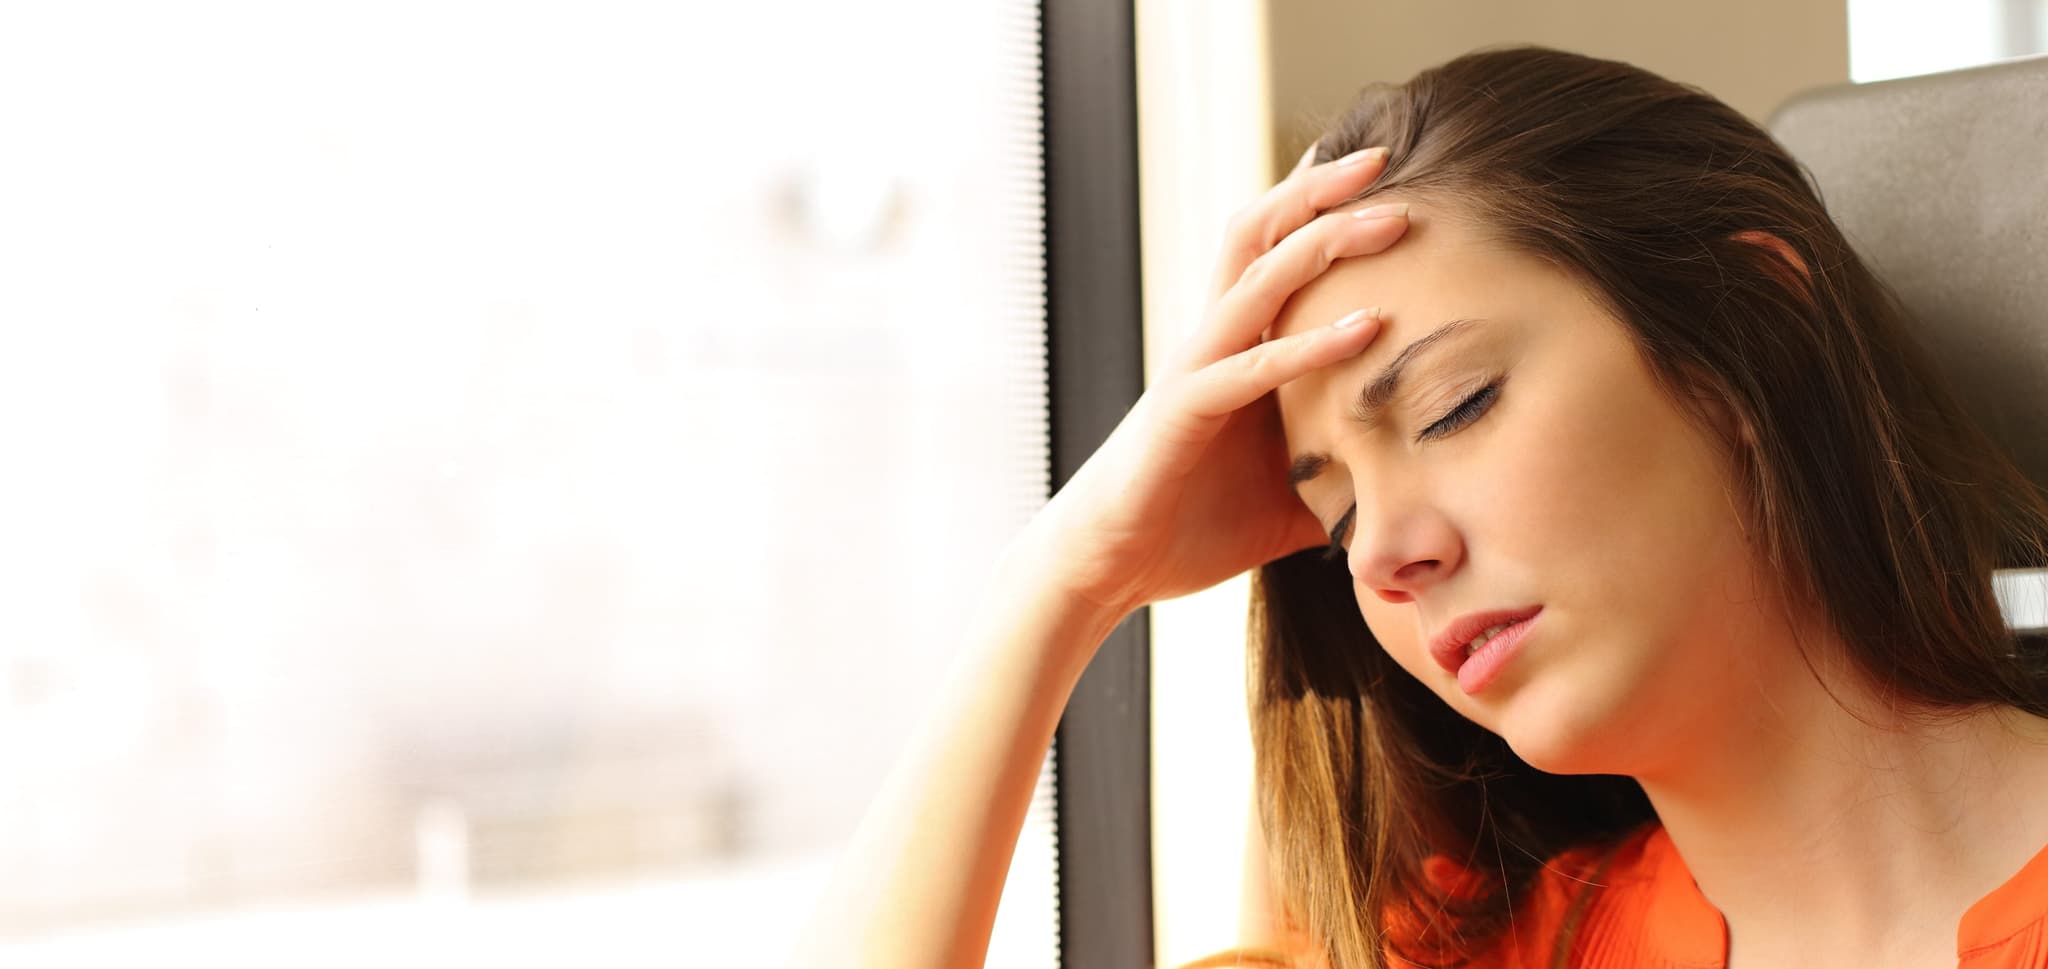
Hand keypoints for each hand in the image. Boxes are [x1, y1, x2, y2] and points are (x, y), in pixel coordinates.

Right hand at [1018, 145, 1406, 618]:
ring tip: (1396, 217)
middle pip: (1260, 232)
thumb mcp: (1290, 499)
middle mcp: (1212, 340)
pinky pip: (1253, 366)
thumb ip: (1342, 478)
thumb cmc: (1188, 529)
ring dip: (1328, 239)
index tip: (1376, 164)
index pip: (1273, 250)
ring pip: (1258, 276)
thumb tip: (1413, 496)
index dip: (1315, 201)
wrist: (1108, 567)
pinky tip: (1369, 328)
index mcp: (1232, 348)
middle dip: (1323, 188)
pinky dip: (1312, 344)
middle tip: (1388, 154)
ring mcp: (1196, 369)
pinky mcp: (1186, 411)